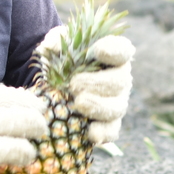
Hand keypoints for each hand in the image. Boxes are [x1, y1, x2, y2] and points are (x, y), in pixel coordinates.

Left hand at [40, 29, 133, 143]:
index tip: (99, 50)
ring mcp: (115, 104)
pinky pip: (112, 131)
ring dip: (99, 106)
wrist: (55, 87)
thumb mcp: (57, 45)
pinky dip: (103, 133)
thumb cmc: (62, 60)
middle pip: (119, 81)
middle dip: (98, 83)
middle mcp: (119, 80)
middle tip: (74, 84)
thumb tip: (50, 47)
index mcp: (112, 56)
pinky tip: (91, 133)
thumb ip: (56, 40)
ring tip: (79, 103)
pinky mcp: (108, 125)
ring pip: (117, 108)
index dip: (115, 50)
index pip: (123, 50)